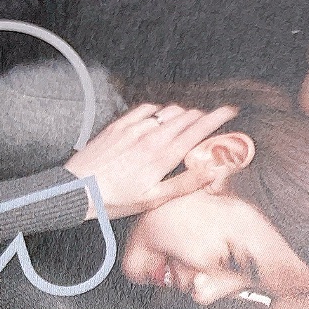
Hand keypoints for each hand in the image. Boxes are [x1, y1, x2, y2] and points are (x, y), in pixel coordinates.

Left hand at [67, 102, 236, 219]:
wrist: (78, 190)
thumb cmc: (116, 199)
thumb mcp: (154, 200)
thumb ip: (185, 183)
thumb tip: (212, 171)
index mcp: (163, 156)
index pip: (197, 130)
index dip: (216, 118)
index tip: (230, 111)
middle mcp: (150, 137)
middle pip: (185, 116)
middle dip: (202, 115)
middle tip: (210, 120)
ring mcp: (133, 128)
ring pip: (167, 111)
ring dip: (181, 114)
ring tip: (186, 122)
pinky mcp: (118, 125)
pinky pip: (145, 108)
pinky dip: (158, 111)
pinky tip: (159, 119)